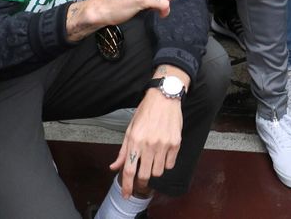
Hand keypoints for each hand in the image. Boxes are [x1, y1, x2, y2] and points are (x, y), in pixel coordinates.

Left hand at [110, 82, 183, 197]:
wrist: (165, 97)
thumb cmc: (146, 111)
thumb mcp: (130, 129)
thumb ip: (123, 151)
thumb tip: (114, 166)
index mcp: (135, 140)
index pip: (129, 170)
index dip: (127, 186)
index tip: (126, 194)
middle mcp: (149, 144)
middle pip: (144, 175)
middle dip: (141, 179)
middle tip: (141, 173)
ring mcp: (164, 144)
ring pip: (158, 172)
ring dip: (154, 170)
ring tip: (153, 159)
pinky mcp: (176, 143)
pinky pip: (170, 164)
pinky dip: (165, 163)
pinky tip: (162, 154)